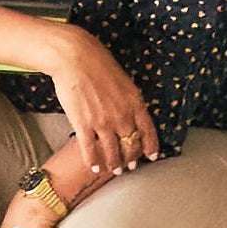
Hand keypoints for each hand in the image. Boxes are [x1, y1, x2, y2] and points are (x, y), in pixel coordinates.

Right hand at [35, 21, 159, 173]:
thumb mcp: (123, 80)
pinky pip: (90, 150)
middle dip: (131, 159)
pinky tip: (94, 167)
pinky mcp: (84, 125)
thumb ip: (129, 99)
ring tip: (113, 170)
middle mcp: (122, 116)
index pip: (148, 132)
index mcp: (135, 103)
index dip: (151, 147)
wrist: (75, 56)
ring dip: (114, 164)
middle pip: (131, 146)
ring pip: (112, 152)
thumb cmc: (97, 62)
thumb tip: (130, 112)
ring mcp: (103, 122)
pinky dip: (93, 162)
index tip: (151, 156)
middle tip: (129, 166)